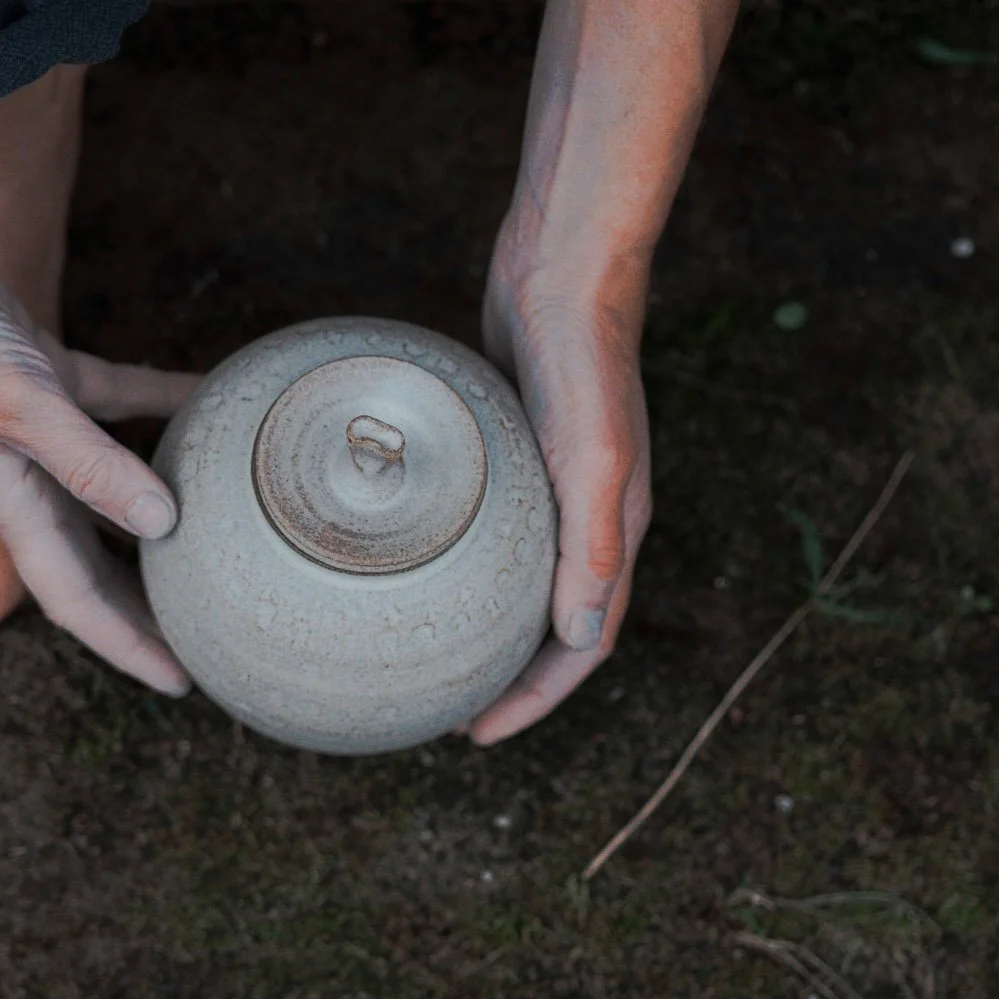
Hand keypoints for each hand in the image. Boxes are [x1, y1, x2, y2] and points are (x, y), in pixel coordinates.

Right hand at [0, 203, 202, 693]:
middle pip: (97, 561)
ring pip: (110, 486)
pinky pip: (116, 399)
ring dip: (159, 514)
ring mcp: (32, 424)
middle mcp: (20, 475)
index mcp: (8, 500)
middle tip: (210, 634)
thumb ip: (88, 463)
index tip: (183, 683)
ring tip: (216, 537)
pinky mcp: (41, 370)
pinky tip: (209, 399)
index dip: (127, 646)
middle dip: (146, 604)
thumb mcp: (16, 401)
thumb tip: (162, 522)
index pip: (76, 599)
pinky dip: (162, 402)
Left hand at [453, 0, 735, 744]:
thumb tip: (575, 639)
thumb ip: (592, 544)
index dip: (535, 700)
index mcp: (613, 534)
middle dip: (503, 679)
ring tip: (412, 652)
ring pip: (509, 578)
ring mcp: (544, 484)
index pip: (581, 645)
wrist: (565, 264)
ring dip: (474, 625)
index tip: (475, 734)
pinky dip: (444, 557)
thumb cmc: (584, 357)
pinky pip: (474, 525)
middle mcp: (584, 518)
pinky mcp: (505, 449)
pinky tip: (385, 557)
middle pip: (545, 625)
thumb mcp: (592, 455)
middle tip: (438, 711)